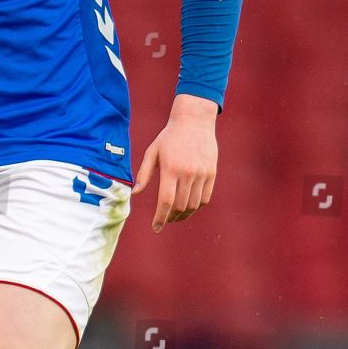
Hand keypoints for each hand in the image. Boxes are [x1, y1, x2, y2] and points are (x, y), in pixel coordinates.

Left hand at [132, 94, 217, 231]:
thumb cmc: (169, 137)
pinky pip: (205, 198)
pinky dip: (196, 206)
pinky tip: (188, 207)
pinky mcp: (211, 173)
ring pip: (193, 205)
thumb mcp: (152, 152)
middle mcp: (187, 173)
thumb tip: (135, 193)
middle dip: (171, 218)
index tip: (156, 227)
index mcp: (170, 169)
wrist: (194, 121)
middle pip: (180, 206)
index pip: (166, 201)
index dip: (161, 217)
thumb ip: (144, 173)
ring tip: (176, 216)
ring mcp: (201, 174)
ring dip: (184, 215)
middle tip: (165, 221)